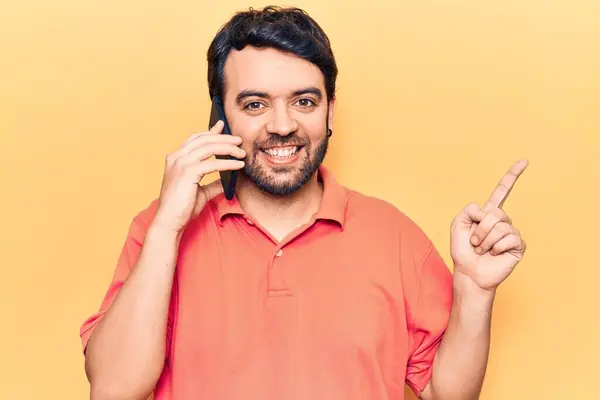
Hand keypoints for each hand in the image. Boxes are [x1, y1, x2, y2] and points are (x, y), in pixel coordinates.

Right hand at [151, 121, 245, 234]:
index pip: (195, 139)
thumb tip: (228, 180)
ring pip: (209, 147)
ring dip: (228, 148)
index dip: (210, 132)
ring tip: (241, 152)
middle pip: (204, 139)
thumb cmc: (182, 208)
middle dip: (223, 137)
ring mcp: (181, 163)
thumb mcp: (200, 192)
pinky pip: (213, 163)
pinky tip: (238, 165)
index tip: (223, 126)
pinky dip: (228, 163)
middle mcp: (176, 157)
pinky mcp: (188, 173)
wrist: (169, 221)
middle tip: (238, 139)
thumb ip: (213, 183)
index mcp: (176, 158)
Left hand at [450, 160, 527, 291]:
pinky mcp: (518, 246)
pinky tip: (494, 254)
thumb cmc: (463, 250)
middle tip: (475, 242)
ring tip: (482, 249)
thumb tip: (487, 211)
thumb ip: (468, 210)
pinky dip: (497, 247)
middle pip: (495, 212)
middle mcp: (502, 221)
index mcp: (488, 213)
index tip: (524, 161)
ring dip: (486, 240)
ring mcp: (511, 233)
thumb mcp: (458, 225)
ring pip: (501, 226)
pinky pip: (510, 238)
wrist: (469, 272)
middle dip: (480, 228)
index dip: (512, 176)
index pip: (502, 191)